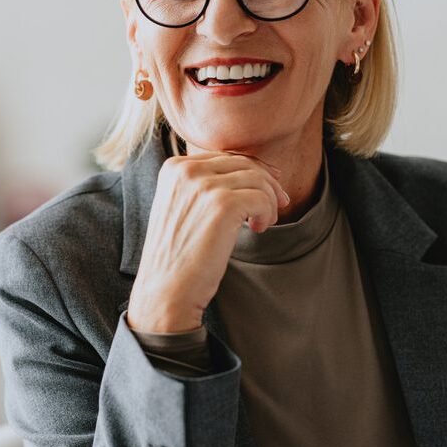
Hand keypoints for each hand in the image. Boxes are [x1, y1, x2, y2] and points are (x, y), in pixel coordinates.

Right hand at [126, 152, 289, 333]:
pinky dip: (268, 214)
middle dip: (268, 183)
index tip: (268, 188)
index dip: (252, 171)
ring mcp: (204, 185)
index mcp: (174, 167)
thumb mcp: (182, 206)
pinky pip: (262, 198)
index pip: (225, 157)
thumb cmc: (178, 253)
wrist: (166, 289)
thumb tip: (253, 169)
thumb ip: (204, 184)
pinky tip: (258, 229)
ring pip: (257, 179)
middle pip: (244, 164)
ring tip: (262, 223)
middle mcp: (186, 169)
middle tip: (281, 204)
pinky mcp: (223, 205)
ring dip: (269, 201)